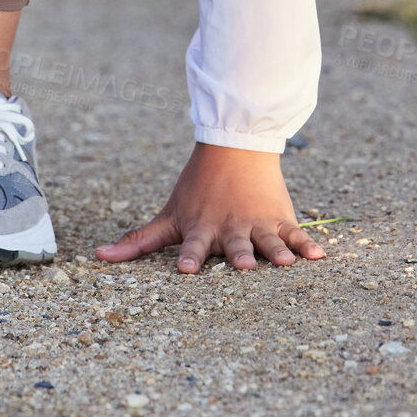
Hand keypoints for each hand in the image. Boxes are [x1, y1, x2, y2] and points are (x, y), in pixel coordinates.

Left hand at [94, 142, 326, 273]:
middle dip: (238, 255)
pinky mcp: (279, 220)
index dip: (190, 257)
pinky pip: (296, 234)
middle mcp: (230, 229)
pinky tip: (319, 256)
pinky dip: (307, 244)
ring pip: (267, 240)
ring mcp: (257, 225)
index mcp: (203, 229)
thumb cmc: (196, 189)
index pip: (194, 247)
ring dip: (274, 252)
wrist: (233, 147)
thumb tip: (98, 258)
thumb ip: (138, 240)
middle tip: (241, 265)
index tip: (185, 268)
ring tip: (284, 264)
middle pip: (234, 246)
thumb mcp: (169, 215)